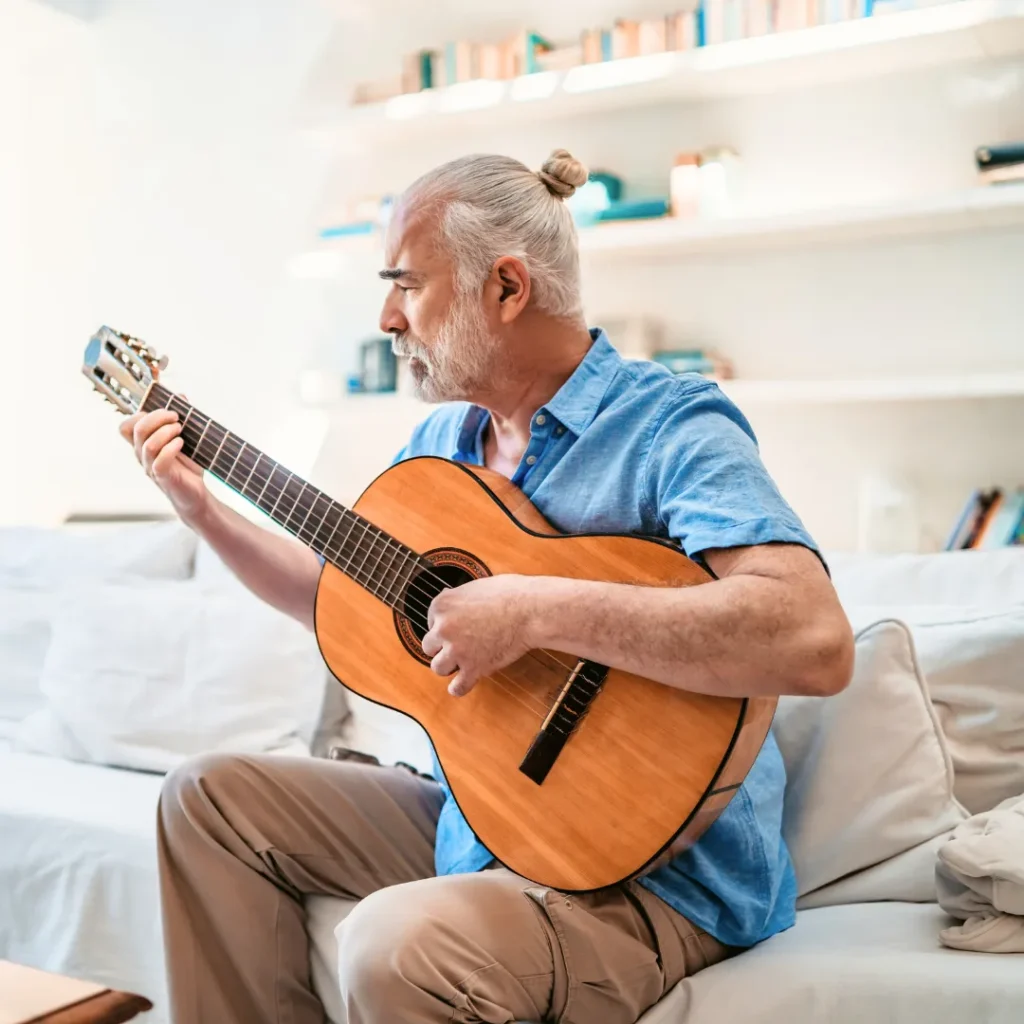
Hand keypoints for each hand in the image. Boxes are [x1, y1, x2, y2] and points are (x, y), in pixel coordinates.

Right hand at [119, 402, 208, 524]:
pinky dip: (171, 448)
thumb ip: (180, 419)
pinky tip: (181, 444)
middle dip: (157, 417)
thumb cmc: (187, 467)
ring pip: (147, 444)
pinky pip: (159, 461)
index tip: (163, 410)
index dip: (140, 413)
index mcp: (143, 445)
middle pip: (136, 429)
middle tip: (176, 417)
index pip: (126, 426)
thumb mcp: (186, 439)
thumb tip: (181, 396)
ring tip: (181, 430)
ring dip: (165, 431)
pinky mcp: (163, 477)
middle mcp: (142, 455)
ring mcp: (150, 467)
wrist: (196, 495)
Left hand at [421, 574, 541, 696]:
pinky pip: (457, 687)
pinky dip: (459, 688)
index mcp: (442, 605)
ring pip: (438, 667)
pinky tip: (462, 683)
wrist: (530, 610)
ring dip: (448, 666)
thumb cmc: (509, 594)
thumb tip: (448, 596)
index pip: (430, 620)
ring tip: (461, 661)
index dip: (446, 623)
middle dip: (443, 645)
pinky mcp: (473, 668)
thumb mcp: (474, 586)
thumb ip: (457, 597)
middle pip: (429, 645)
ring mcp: (457, 650)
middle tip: (460, 642)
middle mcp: (444, 628)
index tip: (460, 624)